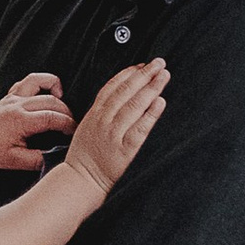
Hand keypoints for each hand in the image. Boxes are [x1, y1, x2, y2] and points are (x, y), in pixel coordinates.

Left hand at [0, 71, 74, 176]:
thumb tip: (55, 156)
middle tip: (71, 125)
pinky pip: (29, 81)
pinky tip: (47, 94)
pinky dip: (42, 82)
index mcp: (21, 121)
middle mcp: (19, 105)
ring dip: (56, 90)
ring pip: (41, 82)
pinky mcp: (11, 95)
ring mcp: (14, 97)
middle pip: (52, 101)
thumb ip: (37, 159)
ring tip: (62, 104)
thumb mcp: (14, 161)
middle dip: (67, 112)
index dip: (68, 125)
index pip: (52, 118)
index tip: (74, 133)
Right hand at [61, 58, 167, 197]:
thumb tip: (119, 97)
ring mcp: (114, 134)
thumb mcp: (86, 128)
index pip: (112, 87)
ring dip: (151, 88)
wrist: (80, 181)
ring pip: (134, 105)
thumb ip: (101, 112)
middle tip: (159, 63)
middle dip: (144, 74)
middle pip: (126, 91)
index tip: (142, 65)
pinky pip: (140, 128)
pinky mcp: (125, 149)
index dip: (128, 73)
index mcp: (94, 114)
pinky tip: (160, 102)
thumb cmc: (84, 158)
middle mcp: (104, 121)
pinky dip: (151, 114)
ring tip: (164, 76)